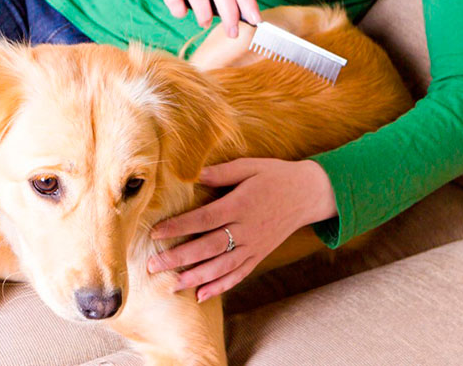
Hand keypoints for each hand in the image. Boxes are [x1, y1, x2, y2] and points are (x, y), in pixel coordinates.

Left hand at [147, 159, 336, 301]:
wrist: (309, 193)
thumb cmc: (275, 175)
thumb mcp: (250, 166)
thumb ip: (221, 172)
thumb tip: (193, 174)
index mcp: (241, 205)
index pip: (204, 219)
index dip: (179, 227)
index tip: (156, 233)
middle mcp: (247, 229)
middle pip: (208, 247)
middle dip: (179, 258)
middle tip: (153, 265)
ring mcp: (254, 245)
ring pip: (222, 266)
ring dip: (196, 277)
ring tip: (172, 284)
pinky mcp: (259, 255)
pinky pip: (238, 274)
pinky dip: (220, 286)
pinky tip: (201, 295)